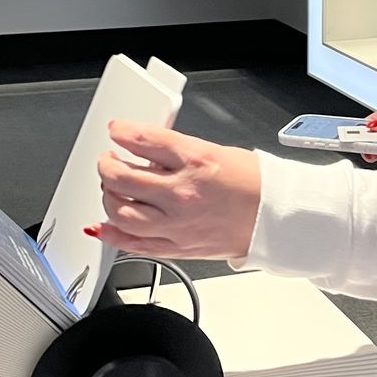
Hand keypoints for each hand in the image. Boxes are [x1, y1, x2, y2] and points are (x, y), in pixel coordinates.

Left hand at [92, 120, 260, 262]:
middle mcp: (182, 192)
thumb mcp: (214, 151)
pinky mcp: (177, 247)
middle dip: (106, 164)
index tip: (116, 129)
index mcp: (195, 160)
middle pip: (122, 176)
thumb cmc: (252, 184)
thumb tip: (143, 149)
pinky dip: (111, 233)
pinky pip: (133, 244)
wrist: (274, 218)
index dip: (121, 131)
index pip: (142, 139)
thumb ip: (175, 152)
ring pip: (120, 211)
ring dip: (107, 195)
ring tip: (111, 187)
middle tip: (108, 160)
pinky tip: (103, 224)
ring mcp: (177, 223)